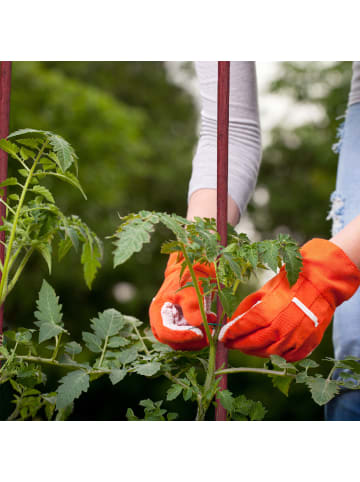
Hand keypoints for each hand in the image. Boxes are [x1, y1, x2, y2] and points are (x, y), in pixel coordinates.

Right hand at [149, 252, 215, 349]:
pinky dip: (201, 334)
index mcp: (158, 311)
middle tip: (209, 331)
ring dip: (198, 338)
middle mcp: (161, 321)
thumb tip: (197, 325)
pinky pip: (189, 337)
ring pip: (182, 343)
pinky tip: (210, 321)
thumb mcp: (191, 290)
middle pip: (173, 342)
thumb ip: (192, 307)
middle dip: (192, 340)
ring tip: (211, 322)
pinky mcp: (181, 326)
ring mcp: (171, 325)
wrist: (194, 269)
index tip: (199, 333)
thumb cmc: (190, 277)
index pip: (165, 333)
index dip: (181, 336)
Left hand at [219, 238, 359, 361]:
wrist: (321, 284)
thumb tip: (232, 321)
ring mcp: (294, 339)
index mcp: (266, 313)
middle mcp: (279, 329)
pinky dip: (276, 354)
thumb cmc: (290, 283)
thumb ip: (247, 308)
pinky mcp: (306, 345)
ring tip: (248, 346)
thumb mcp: (264, 290)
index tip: (222, 337)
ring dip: (255, 351)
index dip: (230, 334)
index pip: (242, 329)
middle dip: (238, 345)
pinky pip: (287, 357)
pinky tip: (270, 348)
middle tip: (231, 344)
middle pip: (252, 344)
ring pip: (268, 353)